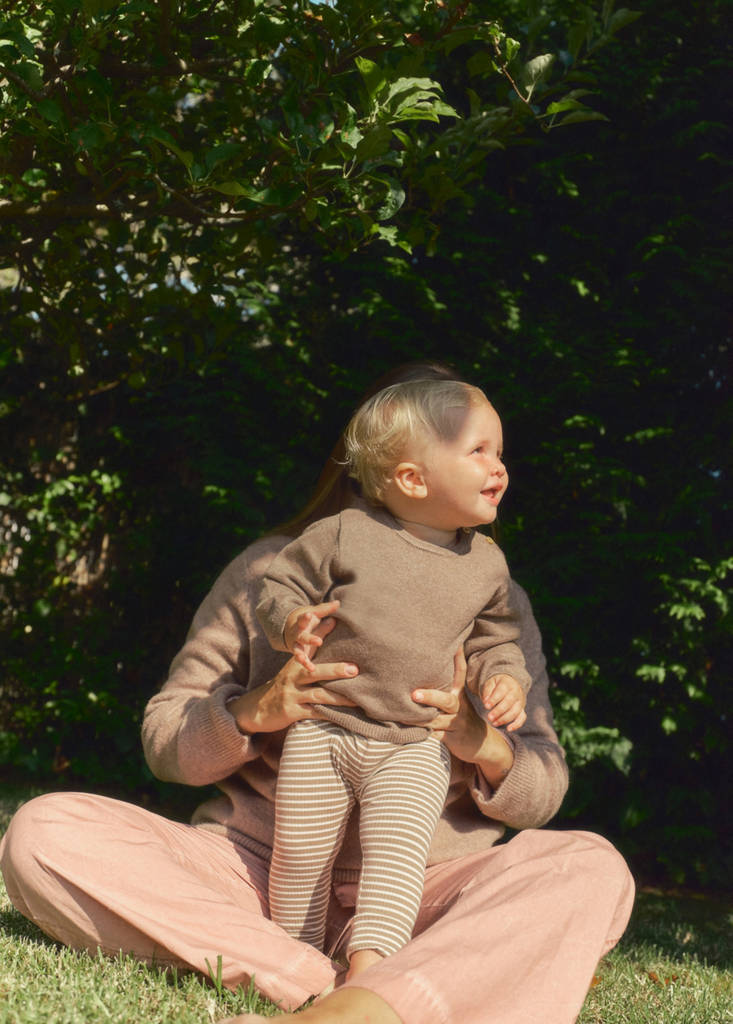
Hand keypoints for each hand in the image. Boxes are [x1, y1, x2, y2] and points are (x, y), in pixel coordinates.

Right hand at [230, 611, 357, 733]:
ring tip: (356, 698)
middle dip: (335, 670)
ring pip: (317, 694)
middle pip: (315, 671)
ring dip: (338, 697)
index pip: (308, 645)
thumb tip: (331, 621)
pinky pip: (313, 713)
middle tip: (355, 669)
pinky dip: (328, 714)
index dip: (318, 633)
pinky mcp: (292, 711)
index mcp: (295, 663)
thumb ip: (313, 646)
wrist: (257, 708)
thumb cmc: (284, 684)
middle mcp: (293, 677)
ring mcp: (292, 695)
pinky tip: (343, 715)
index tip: (333, 621)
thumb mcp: (294, 666)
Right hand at [283, 600, 340, 671]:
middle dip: (309, 639)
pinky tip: (312, 668)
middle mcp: (297, 634)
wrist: (289, 627)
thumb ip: (325, 609)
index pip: (303, 618)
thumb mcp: (314, 613)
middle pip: (302, 636)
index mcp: (301, 622)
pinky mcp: (297, 653)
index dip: (306, 617)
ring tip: (306, 661)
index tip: (309, 615)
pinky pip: (301, 660)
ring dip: (302, 656)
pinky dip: (306, 664)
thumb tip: (338, 603)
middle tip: (319, 641)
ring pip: (297, 650)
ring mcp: (295, 644)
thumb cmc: (306, 619)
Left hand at [412, 649, 514, 787]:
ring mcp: (456, 724)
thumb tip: (434, 658)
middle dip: (430, 697)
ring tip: (401, 715)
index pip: (460, 673)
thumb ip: (446, 684)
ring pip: (437, 721)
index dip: (457, 658)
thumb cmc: (462, 716)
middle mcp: (459, 707)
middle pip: (446, 701)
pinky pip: (435, 736)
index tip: (454, 644)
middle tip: (414, 694)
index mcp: (460, 694)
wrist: (482, 744)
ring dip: (419, 719)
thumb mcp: (459, 699)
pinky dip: (423, 734)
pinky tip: (407, 732)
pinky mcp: (452, 739)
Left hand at [481, 673, 526, 731]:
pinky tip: (508, 729)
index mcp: (507, 684)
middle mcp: (515, 693)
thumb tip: (486, 701)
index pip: (501, 692)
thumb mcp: (490, 683)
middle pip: (509, 702)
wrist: (510, 683)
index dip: (494, 699)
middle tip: (489, 717)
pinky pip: (522, 718)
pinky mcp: (522, 710)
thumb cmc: (497, 684)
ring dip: (505, 719)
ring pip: (515, 711)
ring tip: (494, 723)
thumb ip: (487, 690)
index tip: (486, 706)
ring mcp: (520, 702)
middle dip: (499, 711)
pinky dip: (517, 724)